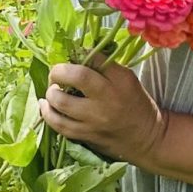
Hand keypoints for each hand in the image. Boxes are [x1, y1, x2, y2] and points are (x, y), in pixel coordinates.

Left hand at [38, 60, 166, 166]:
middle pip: (75, 77)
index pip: (93, 58)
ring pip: (61, 102)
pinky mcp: (85, 135)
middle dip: (59, 71)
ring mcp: (94, 119)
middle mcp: (107, 99)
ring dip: (51, 93)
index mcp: (120, 80)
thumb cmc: (136, 104)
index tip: (73, 55)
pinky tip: (46, 105)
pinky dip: (47, 113)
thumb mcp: (128, 79)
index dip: (78, 52)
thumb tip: (77, 54)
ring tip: (53, 90)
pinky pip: (59, 124)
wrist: (146, 138)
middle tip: (57, 73)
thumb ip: (104, 67)